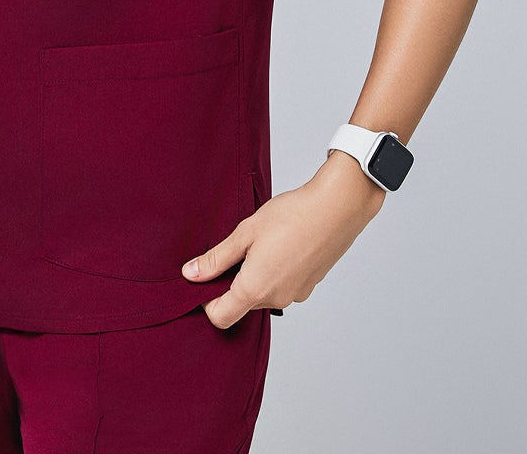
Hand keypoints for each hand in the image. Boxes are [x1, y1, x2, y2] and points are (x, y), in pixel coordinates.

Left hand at [180, 154, 387, 327]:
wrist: (337, 208)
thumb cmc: (291, 216)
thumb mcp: (246, 232)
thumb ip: (216, 258)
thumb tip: (190, 274)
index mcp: (254, 289)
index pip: (220, 317)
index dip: (206, 301)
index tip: (206, 277)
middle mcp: (275, 300)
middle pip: (241, 305)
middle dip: (232, 282)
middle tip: (237, 248)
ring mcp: (295, 296)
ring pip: (263, 295)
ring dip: (255, 276)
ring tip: (263, 242)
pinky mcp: (308, 288)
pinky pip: (282, 288)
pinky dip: (275, 273)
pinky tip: (282, 245)